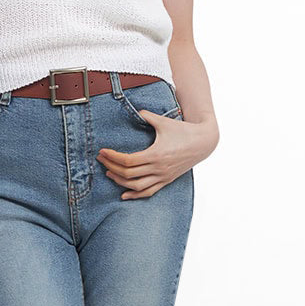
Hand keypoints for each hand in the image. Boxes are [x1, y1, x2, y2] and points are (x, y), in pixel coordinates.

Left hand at [97, 110, 211, 198]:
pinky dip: (135, 195)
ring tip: (109, 173)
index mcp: (155, 154)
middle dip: (111, 167)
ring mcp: (162, 177)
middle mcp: (158, 168)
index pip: (127, 160)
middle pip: (128, 174)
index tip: (103, 151)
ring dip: (120, 181)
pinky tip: (124, 194)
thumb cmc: (183, 130)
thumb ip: (147, 116)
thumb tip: (136, 110)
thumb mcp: (164, 122)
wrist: (203, 142)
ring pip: (136, 186)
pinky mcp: (166, 181)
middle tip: (101, 159)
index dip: (112, 157)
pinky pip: (148, 192)